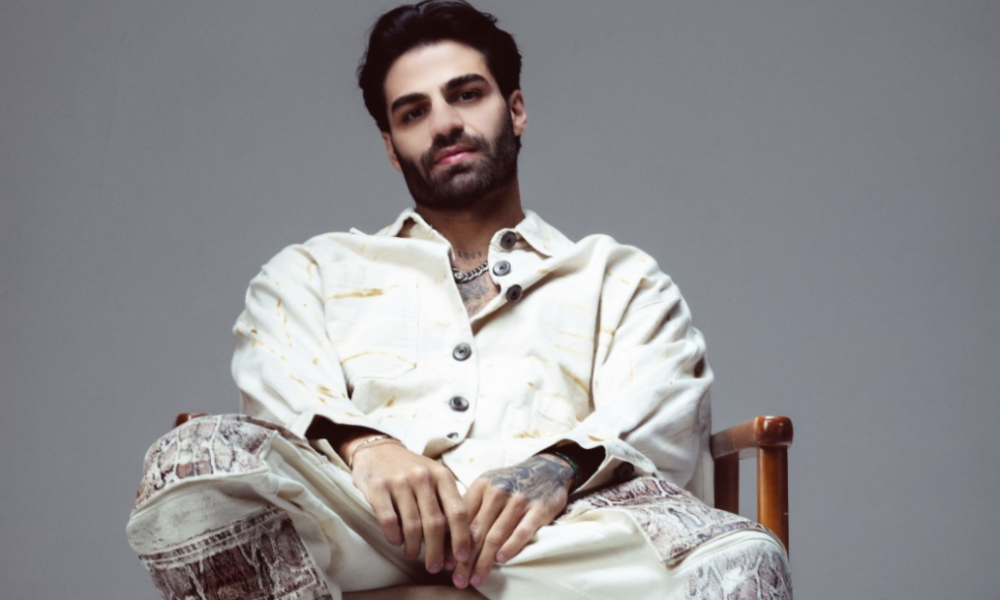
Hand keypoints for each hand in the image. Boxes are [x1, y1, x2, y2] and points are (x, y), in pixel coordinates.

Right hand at [349, 441, 470, 573]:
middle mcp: (423, 477)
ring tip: (413, 554)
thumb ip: (445, 503)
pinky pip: (389, 521)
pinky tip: (397, 542)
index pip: (458, 512)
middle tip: (435, 567)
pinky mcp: (378, 488)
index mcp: (442, 476)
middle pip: (435, 524)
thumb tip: (456, 542)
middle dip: (436, 551)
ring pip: (412, 526)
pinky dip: (394, 537)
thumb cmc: (411, 471)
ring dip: (414, 547)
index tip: (461, 558)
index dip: (461, 538)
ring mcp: (400, 482)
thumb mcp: (434, 478)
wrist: (377, 450)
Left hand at [453, 454, 573, 588]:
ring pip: (496, 535)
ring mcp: (518, 500)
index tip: (447, 565)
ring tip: (476, 578)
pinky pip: (522, 531)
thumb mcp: (488, 486)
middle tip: (459, 580)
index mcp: (481, 486)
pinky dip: (511, 546)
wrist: (547, 468)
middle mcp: (497, 491)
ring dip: (485, 560)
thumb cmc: (511, 483)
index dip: (452, 544)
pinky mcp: (538, 508)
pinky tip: (501, 559)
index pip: (462, 520)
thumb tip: (448, 536)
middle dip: (466, 560)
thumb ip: (470, 506)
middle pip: (477, 531)